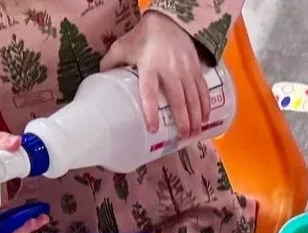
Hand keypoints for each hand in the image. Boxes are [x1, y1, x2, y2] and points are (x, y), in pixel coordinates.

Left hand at [102, 9, 206, 135]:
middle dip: (183, 119)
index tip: (153, 128)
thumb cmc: (143, 37)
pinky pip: (202, 88)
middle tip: (183, 136)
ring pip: (193, 96)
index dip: (151, 111)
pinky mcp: (195, 67)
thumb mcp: (122, 46)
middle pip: (178, 98)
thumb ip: (111, 63)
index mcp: (149, 66)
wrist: (167, 20)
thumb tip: (101, 80)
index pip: (150, 92)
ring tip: (194, 132)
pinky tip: (206, 117)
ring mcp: (185, 68)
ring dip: (196, 116)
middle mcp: (169, 69)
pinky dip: (205, 104)